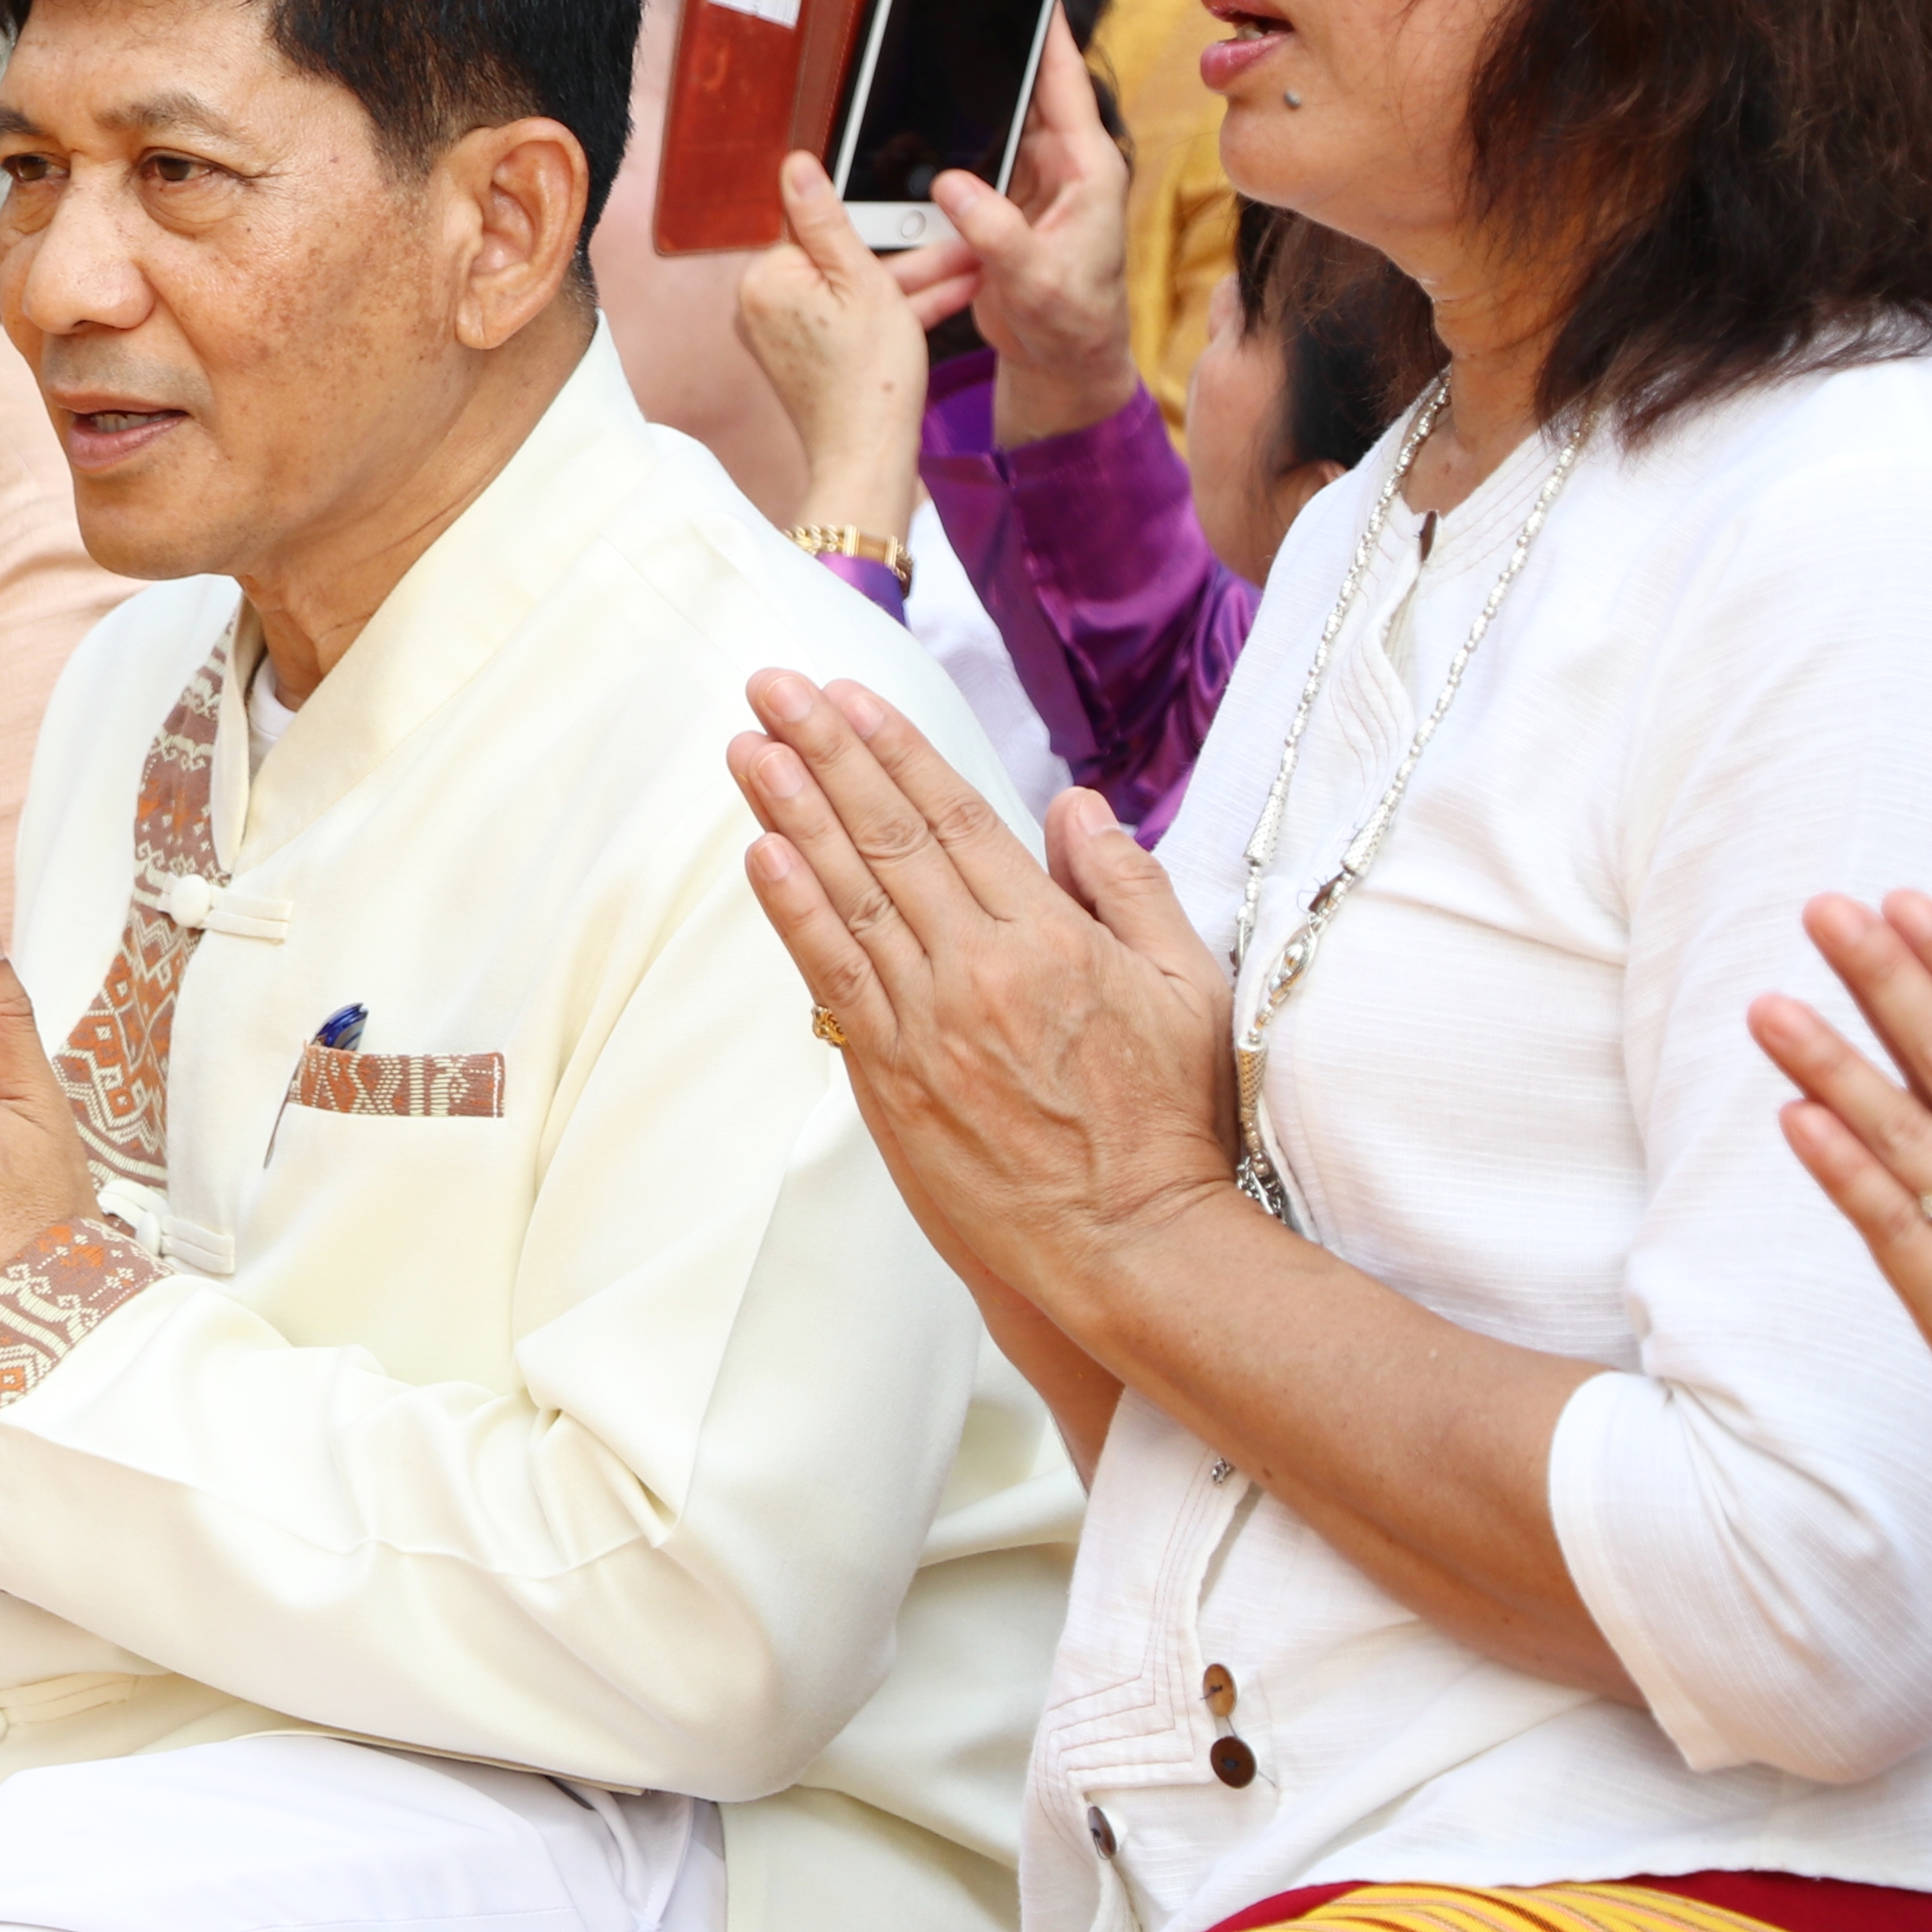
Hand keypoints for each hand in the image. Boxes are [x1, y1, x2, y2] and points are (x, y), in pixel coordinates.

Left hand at [727, 671, 1235, 1307]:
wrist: (1127, 1245)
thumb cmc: (1167, 1121)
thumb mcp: (1186, 988)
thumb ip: (1129, 888)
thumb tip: (1075, 806)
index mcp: (1049, 938)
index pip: (955, 818)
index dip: (895, 750)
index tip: (848, 696)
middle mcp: (976, 969)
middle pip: (887, 837)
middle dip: (823, 754)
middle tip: (771, 686)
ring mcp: (925, 1023)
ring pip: (846, 894)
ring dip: (789, 812)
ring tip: (745, 745)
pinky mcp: (889, 1078)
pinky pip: (832, 976)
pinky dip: (793, 910)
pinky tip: (762, 852)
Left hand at [732, 154, 933, 549]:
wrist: (870, 458)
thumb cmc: (869, 379)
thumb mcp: (863, 281)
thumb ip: (827, 219)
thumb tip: (795, 165)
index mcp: (765, 280)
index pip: (818, 229)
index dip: (876, 227)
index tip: (917, 217)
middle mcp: (763, 307)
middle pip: (842, 262)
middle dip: (908, 257)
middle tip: (960, 246)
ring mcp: (785, 335)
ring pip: (856, 292)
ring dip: (914, 283)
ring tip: (972, 269)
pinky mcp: (808, 357)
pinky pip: (853, 321)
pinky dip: (895, 313)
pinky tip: (950, 297)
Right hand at [887, 31, 1136, 448]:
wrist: (1061, 362)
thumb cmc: (1071, 322)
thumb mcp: (1037, 279)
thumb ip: (996, 231)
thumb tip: (951, 185)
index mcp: (1086, 168)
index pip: (1066, 83)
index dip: (1051, 32)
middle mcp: (1060, 165)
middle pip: (1025, 91)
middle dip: (996, 51)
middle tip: (960, 6)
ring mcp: (1029, 181)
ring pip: (992, 124)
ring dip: (964, 101)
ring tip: (931, 57)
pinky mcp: (1001, 202)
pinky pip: (970, 159)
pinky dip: (946, 146)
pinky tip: (915, 130)